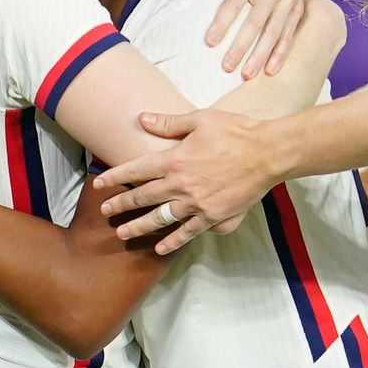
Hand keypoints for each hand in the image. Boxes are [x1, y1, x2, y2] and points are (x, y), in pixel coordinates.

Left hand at [94, 109, 281, 253]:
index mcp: (174, 159)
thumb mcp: (201, 119)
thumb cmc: (236, 131)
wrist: (268, 153)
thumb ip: (169, 123)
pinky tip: (160, 248)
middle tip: (105, 211)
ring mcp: (196, 202)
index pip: (136, 170)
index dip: (115, 177)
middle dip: (121, 204)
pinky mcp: (212, 215)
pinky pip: (188, 232)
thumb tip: (142, 119)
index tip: (100, 183)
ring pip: (159, 218)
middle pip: (143, 196)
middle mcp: (180, 183)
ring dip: (138, 226)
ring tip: (123, 233)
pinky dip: (172, 240)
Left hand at [205, 0, 306, 77]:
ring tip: (247, 74)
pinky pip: (289, 33)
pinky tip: (271, 68)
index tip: (210, 42)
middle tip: (227, 67)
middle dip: (241, 47)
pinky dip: (281, 52)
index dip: (222, 23)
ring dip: (261, 55)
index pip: (234, 3)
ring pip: (274, 32)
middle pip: (255, 23)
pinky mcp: (297, 7)